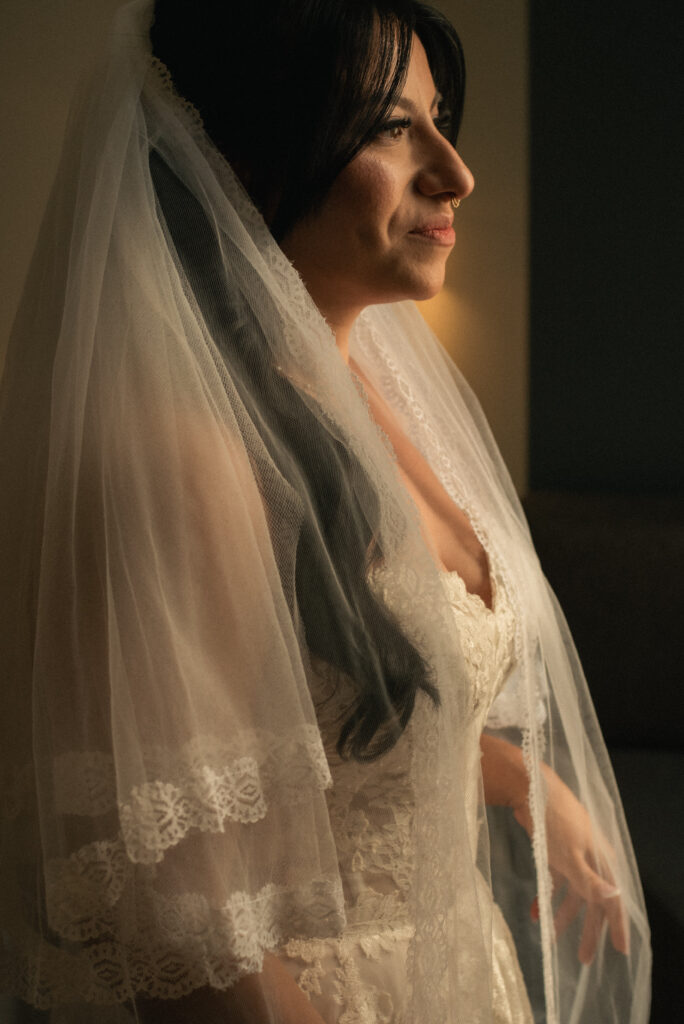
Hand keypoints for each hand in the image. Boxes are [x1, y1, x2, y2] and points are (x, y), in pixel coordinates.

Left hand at [513, 764, 629, 964]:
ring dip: (562, 915)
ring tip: (550, 937)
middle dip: (588, 930)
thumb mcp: (572, 856)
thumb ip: (590, 881)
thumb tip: (614, 900)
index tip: (620, 951)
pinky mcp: (555, 852)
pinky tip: (535, 911)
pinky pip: (555, 882)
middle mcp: (592, 861)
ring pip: (572, 894)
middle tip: (583, 958)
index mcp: (602, 862)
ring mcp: (574, 857)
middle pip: (593, 902)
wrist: (532, 790)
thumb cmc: (555, 823)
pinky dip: (547, 897)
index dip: (616, 927)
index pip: (613, 901)